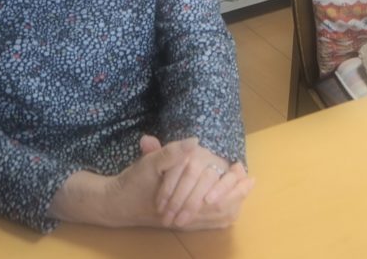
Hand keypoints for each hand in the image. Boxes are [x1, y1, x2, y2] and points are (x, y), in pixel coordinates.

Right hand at [97, 136, 250, 229]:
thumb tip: (195, 141)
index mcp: (182, 198)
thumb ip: (172, 153)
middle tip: (251, 180)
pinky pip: (206, 224)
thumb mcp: (150, 163)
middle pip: (219, 209)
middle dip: (237, 194)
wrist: (116, 204)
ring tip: (246, 190)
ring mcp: (183, 220)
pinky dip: (221, 216)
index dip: (230, 183)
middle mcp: (186, 214)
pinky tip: (231, 208)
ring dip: (232, 204)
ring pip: (215, 218)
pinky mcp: (180, 222)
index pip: (214, 194)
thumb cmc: (133, 183)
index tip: (242, 168)